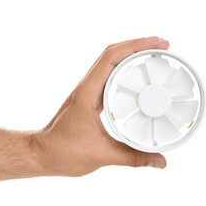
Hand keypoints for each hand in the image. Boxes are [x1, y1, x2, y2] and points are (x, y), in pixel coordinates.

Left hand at [33, 37, 169, 176]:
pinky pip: (108, 77)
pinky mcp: (89, 99)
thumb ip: (134, 158)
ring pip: (109, 63)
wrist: (43, 154)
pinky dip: (124, 71)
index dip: (136, 46)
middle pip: (112, 54)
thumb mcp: (102, 155)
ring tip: (154, 56)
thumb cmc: (63, 152)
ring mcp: (87, 92)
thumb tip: (161, 162)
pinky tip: (137, 78)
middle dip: (138, 45)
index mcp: (87, 94)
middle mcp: (86, 88)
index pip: (111, 58)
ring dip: (130, 55)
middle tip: (162, 46)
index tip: (157, 44)